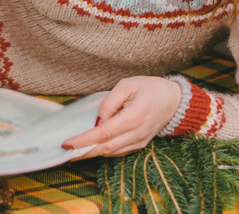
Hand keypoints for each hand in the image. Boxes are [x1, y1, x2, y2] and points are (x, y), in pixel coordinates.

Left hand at [62, 76, 181, 157]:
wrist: (174, 101)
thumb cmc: (150, 88)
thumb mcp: (128, 85)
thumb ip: (109, 101)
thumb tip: (97, 119)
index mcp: (134, 117)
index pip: (104, 134)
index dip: (84, 140)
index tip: (67, 143)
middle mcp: (137, 133)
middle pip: (105, 148)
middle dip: (83, 151)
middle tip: (64, 151)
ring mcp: (139, 141)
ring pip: (111, 153)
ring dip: (91, 153)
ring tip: (73, 150)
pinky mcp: (140, 145)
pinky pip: (118, 151)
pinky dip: (103, 151)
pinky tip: (90, 147)